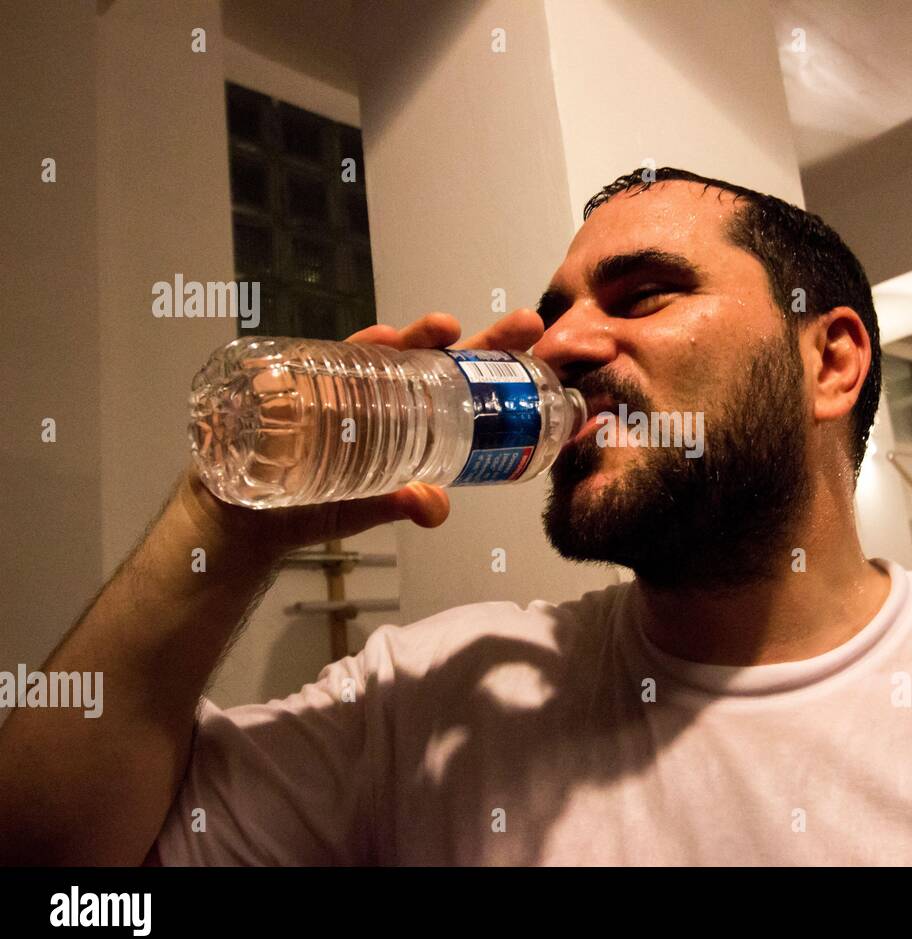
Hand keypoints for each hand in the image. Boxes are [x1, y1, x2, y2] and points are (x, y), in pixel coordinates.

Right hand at [179, 309, 545, 559]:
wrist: (246, 515)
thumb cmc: (314, 503)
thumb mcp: (367, 508)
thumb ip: (403, 502)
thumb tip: (435, 508)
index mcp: (412, 420)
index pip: (465, 390)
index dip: (501, 371)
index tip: (540, 355)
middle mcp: (387, 395)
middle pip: (443, 361)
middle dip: (483, 341)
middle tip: (523, 324)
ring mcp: (349, 385)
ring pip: (395, 351)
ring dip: (422, 335)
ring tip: (448, 328)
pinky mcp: (308, 382)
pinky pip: (335, 358)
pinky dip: (358, 347)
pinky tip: (378, 337)